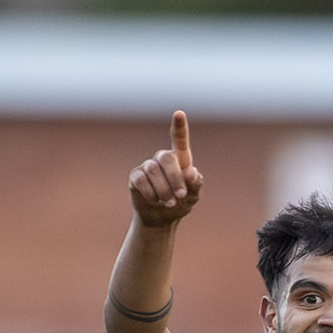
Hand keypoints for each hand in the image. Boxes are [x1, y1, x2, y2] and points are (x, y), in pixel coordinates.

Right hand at [128, 111, 203, 225]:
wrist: (161, 219)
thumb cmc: (181, 204)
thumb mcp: (193, 197)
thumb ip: (196, 185)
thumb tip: (190, 172)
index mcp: (180, 159)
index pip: (179, 140)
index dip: (179, 127)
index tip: (179, 113)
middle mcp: (163, 158)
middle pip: (167, 158)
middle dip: (175, 179)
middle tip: (181, 196)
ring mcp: (148, 166)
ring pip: (153, 171)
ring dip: (164, 191)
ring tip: (169, 203)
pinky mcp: (136, 176)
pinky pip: (141, 181)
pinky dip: (151, 194)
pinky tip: (155, 201)